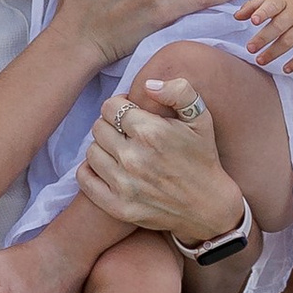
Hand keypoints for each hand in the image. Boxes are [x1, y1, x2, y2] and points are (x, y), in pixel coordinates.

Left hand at [77, 75, 244, 251]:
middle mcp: (133, 158)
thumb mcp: (201, 118)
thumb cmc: (203, 158)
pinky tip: (108, 168)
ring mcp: (124, 185)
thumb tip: (148, 84)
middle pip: (98, 127)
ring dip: (103, 148)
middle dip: (111, 126)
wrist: (208, 207)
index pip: (110, 106)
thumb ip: (178, 90)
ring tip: (120, 151)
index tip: (131, 114)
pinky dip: (91, 170)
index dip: (120, 106)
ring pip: (92, 151)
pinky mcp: (118, 206)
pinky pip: (85, 179)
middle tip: (127, 133)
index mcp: (151, 132)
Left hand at [242, 0, 292, 72]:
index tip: (254, 20)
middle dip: (263, 38)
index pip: (273, 5)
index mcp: (283, 1)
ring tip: (260, 60)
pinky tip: (286, 69)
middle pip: (279, 27)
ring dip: (274, 52)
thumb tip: (237, 16)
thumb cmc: (292, 0)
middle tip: (250, 48)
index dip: (263, 13)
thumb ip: (253, 5)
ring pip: (289, 41)